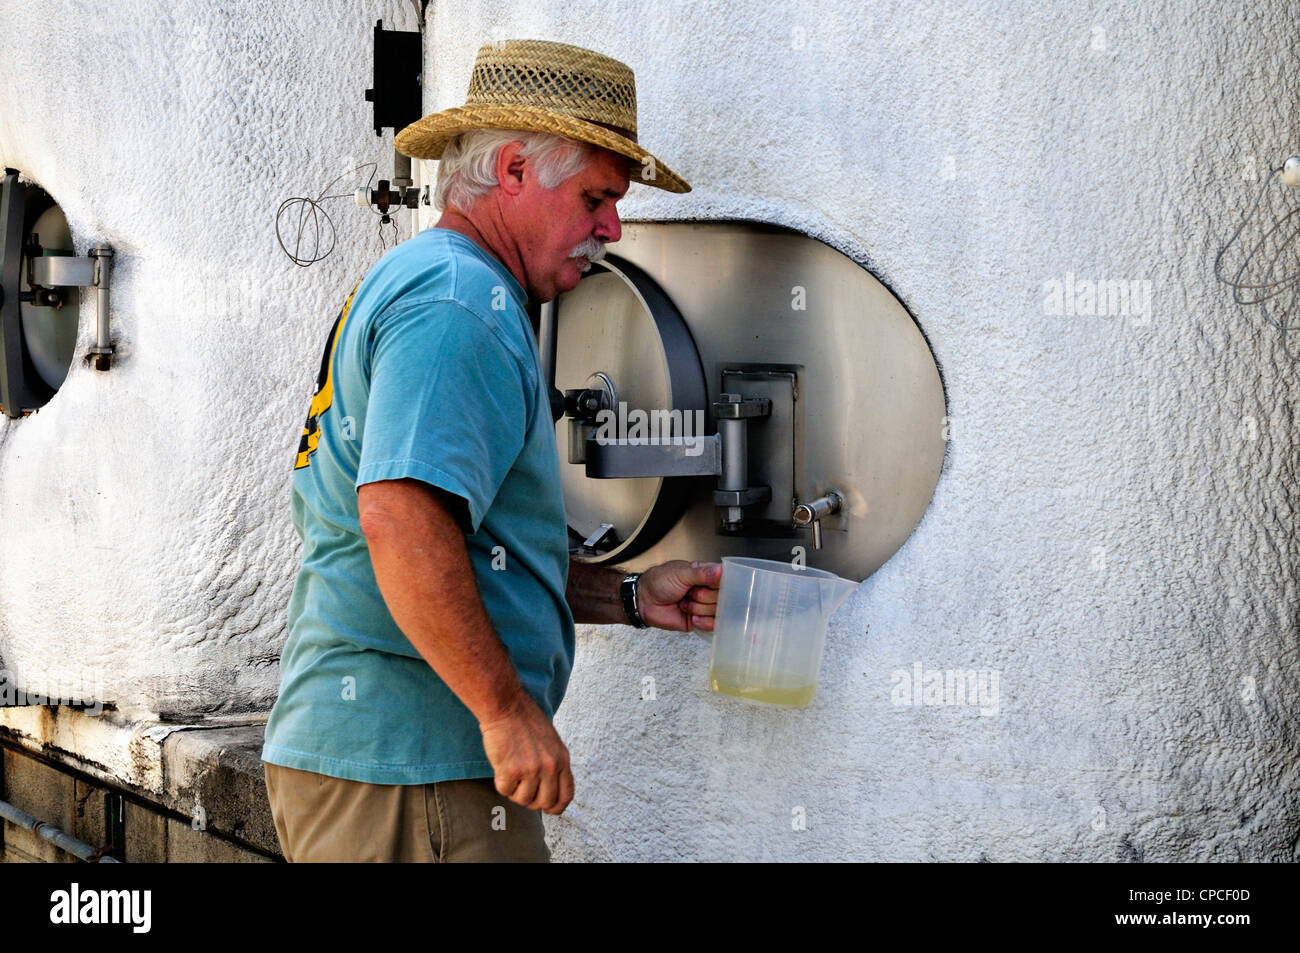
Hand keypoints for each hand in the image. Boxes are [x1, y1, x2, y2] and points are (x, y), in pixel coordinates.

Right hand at [479, 692, 573, 814]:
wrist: (506, 706)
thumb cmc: (526, 720)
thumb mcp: (551, 742)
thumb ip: (553, 764)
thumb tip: (549, 791)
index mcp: (562, 759)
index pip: (566, 795)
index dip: (556, 807)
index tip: (547, 808)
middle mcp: (549, 767)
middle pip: (544, 803)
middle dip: (532, 801)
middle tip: (522, 788)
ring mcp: (531, 770)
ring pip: (523, 800)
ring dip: (514, 791)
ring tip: (511, 772)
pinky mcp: (510, 770)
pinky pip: (505, 791)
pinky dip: (501, 783)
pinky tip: (501, 766)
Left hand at [636, 560, 722, 631]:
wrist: (644, 601)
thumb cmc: (659, 582)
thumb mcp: (680, 573)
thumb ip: (702, 573)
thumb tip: (721, 570)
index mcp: (706, 574)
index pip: (726, 578)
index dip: (720, 583)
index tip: (711, 584)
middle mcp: (708, 590)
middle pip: (723, 596)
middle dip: (704, 596)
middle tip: (689, 592)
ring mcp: (705, 606)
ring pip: (718, 610)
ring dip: (699, 608)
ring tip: (684, 603)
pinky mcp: (701, 621)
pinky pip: (713, 625)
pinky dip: (704, 621)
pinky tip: (693, 617)